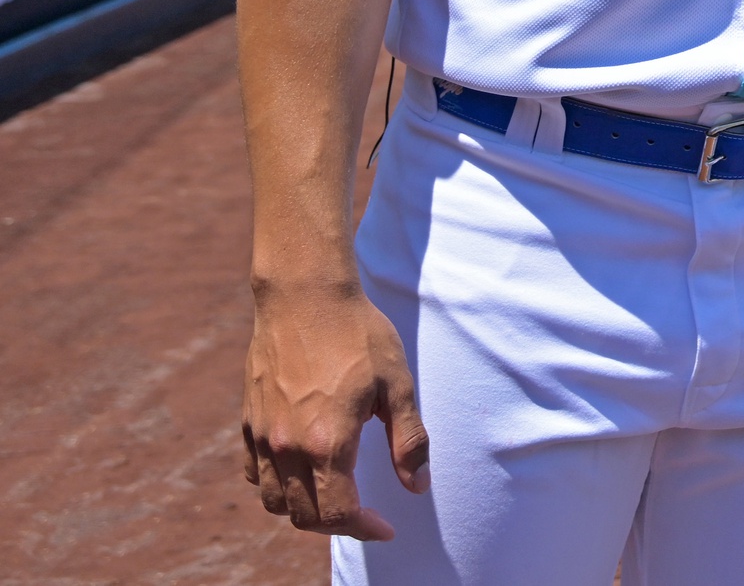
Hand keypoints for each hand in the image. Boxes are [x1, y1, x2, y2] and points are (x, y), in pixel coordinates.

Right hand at [240, 281, 428, 539]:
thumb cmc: (358, 335)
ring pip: (274, 501)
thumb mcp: (397, 385)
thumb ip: (408, 441)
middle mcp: (287, 447)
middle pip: (304, 516)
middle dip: (337, 525)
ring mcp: (261, 435)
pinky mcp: (247, 421)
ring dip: (304, 509)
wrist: (305, 295)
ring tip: (335, 495)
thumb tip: (417, 486)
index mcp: (327, 442)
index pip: (339, 514)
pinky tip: (301, 470)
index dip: (365, 529)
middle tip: (365, 514)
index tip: (386, 527)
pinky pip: (255, 474)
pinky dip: (276, 485)